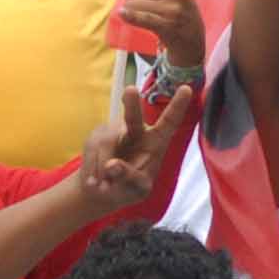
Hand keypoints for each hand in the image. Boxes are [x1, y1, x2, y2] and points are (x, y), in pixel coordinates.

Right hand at [73, 84, 192, 214]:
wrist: (102, 190)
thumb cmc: (128, 188)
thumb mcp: (137, 190)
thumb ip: (129, 178)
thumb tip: (111, 165)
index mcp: (156, 142)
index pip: (169, 123)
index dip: (177, 106)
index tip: (187, 88)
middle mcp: (137, 131)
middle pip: (134, 117)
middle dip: (131, 104)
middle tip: (130, 90)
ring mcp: (115, 130)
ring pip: (106, 142)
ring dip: (101, 167)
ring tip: (102, 186)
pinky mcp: (98, 133)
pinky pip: (92, 148)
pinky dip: (91, 167)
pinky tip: (94, 181)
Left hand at [107, 0, 202, 66]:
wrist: (192, 39)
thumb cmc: (175, 4)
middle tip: (151, 7)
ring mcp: (173, 6)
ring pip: (133, 2)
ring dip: (135, 11)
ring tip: (152, 16)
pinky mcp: (169, 23)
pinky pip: (141, 16)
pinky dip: (131, 16)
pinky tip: (123, 14)